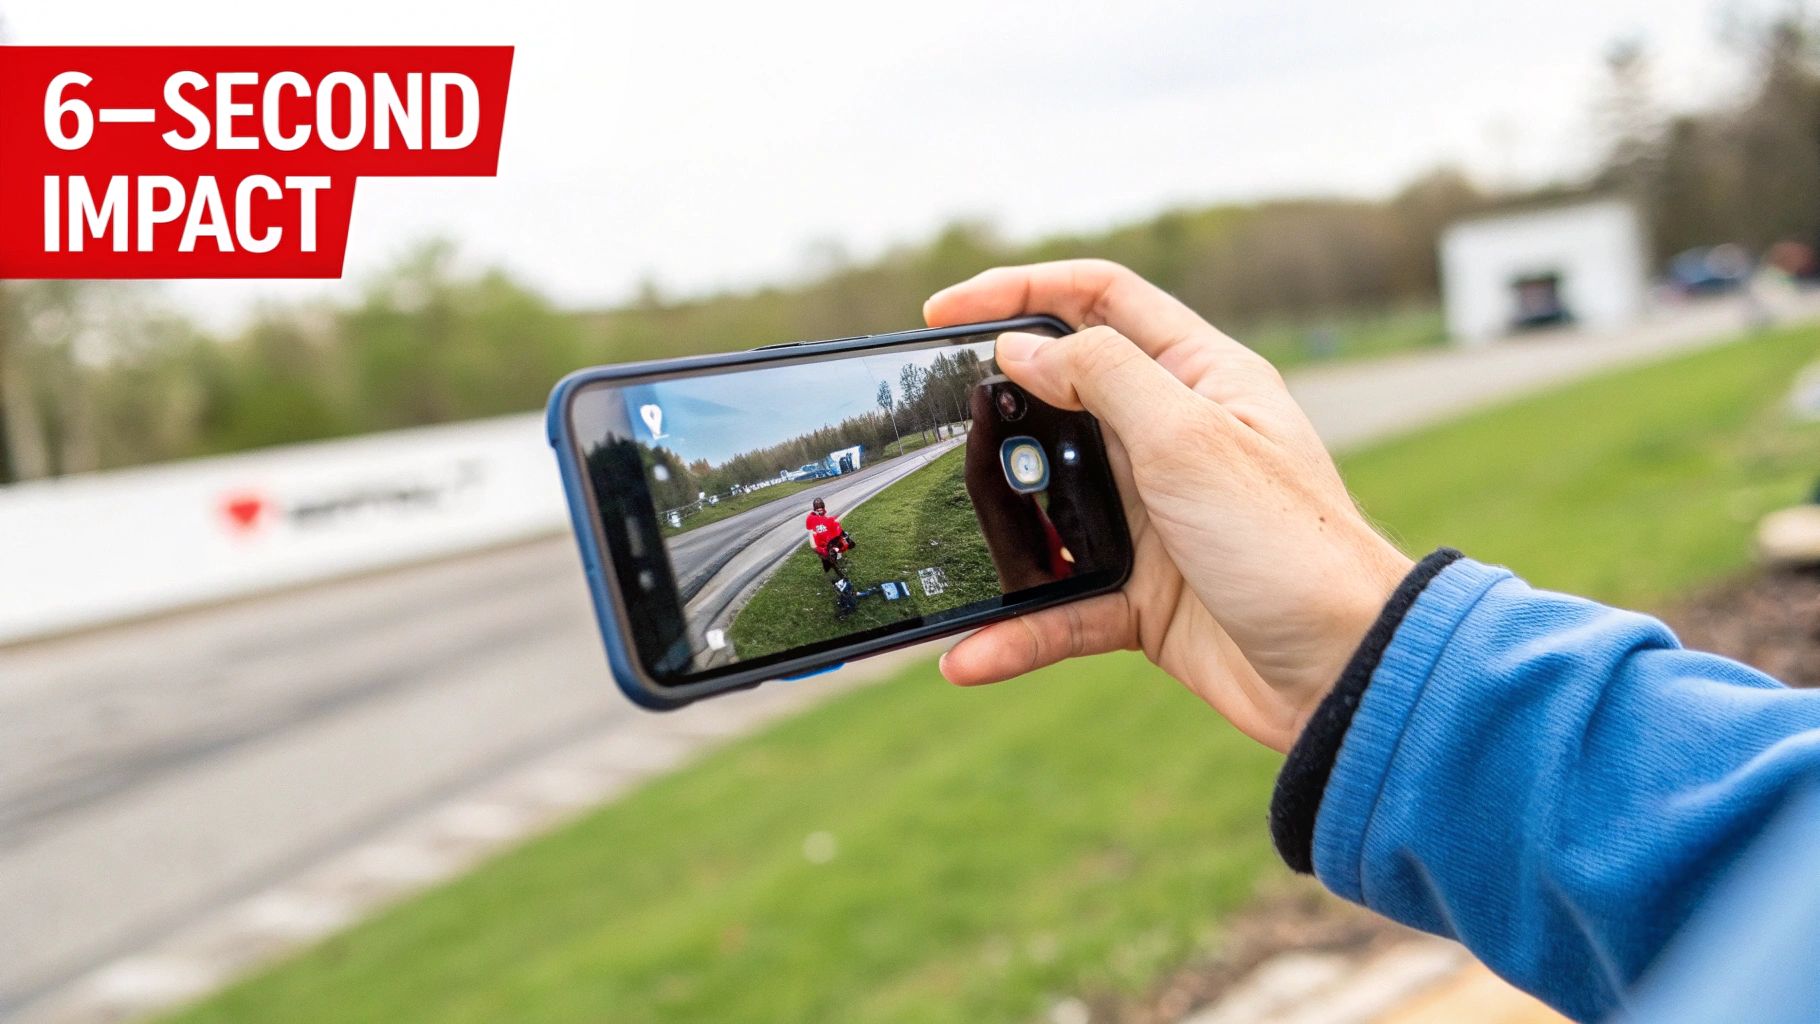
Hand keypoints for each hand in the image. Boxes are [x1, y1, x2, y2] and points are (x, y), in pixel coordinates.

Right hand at [925, 260, 1412, 752]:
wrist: (1346, 673)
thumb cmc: (1293, 545)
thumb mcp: (1190, 437)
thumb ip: (1103, 376)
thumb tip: (1021, 347)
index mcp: (1200, 378)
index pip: (1099, 299)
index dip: (1020, 290)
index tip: (943, 312)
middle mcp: (1172, 439)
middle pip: (1060, 398)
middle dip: (990, 411)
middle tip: (926, 420)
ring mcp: (1153, 519)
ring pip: (1047, 508)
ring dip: (994, 531)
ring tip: (941, 540)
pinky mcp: (1141, 595)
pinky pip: (1059, 605)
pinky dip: (1016, 631)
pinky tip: (970, 655)